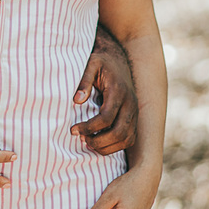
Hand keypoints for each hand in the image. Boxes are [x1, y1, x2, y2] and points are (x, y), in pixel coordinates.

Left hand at [71, 27, 137, 154]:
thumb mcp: (91, 64)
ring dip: (107, 146)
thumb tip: (77, 100)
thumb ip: (84, 81)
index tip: (74, 129)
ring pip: (126, 139)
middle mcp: (130, 104)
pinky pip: (129, 139)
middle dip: (98, 141)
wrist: (118, 61)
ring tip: (89, 142)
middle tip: (81, 139)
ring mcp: (134, 112)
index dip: (89, 127)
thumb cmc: (102, 63)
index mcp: (118, 91)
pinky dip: (115, 146)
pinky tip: (100, 143)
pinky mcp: (134, 118)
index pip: (106, 117)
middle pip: (119, 132)